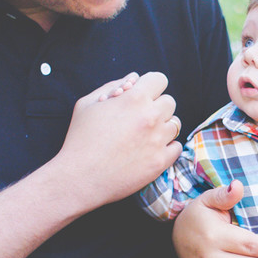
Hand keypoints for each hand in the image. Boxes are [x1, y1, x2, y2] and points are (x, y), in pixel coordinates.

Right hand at [57, 71, 181, 206]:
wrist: (80, 177)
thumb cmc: (80, 139)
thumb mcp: (87, 104)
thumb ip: (112, 86)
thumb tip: (134, 80)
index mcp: (134, 98)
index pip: (159, 79)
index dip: (151, 86)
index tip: (143, 96)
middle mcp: (150, 116)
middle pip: (170, 102)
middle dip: (156, 106)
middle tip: (140, 118)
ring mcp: (158, 140)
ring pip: (175, 124)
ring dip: (163, 127)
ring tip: (144, 136)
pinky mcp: (160, 162)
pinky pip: (177, 147)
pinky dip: (168, 147)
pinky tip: (151, 149)